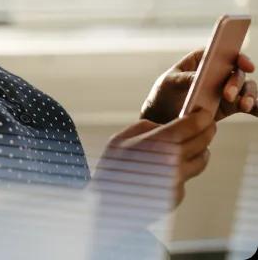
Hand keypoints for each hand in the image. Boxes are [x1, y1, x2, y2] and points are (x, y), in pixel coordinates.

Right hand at [93, 108, 215, 217]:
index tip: (204, 113)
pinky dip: (183, 169)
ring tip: (196, 145)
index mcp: (158, 143)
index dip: (202, 117)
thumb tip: (165, 126)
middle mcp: (173, 162)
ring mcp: (177, 181)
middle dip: (207, 131)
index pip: (192, 126)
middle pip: (202, 142)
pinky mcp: (177, 196)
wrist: (107, 203)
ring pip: (200, 161)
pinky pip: (187, 177)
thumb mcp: (120, 138)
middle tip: (208, 125)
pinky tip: (170, 167)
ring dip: (201, 150)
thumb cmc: (110, 168)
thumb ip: (145, 128)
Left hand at [140, 48, 257, 123]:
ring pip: (245, 87)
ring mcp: (224, 88)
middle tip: (227, 95)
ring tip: (243, 106)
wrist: (163, 119)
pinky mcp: (229, 106)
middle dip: (235, 81)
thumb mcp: (167, 83)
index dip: (234, 54)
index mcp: (200, 60)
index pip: (220, 51)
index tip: (244, 64)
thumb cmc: (162, 94)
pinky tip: (256, 111)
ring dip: (248, 95)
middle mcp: (216, 71)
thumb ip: (184, 78)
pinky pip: (247, 104)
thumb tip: (199, 77)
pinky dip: (256, 106)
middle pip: (234, 70)